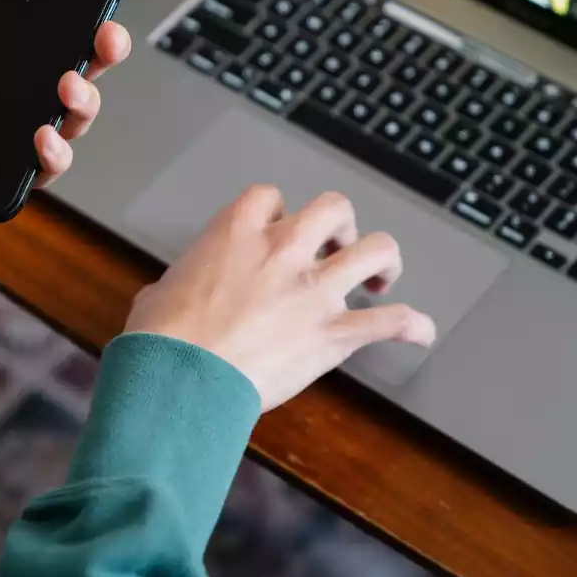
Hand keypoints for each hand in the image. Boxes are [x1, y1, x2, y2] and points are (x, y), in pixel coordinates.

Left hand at [0, 0, 132, 239]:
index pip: (36, 29)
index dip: (77, 14)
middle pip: (63, 72)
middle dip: (99, 53)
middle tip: (107, 37)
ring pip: (62, 121)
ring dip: (84, 103)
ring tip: (70, 86)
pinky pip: (37, 172)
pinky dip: (55, 155)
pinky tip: (44, 136)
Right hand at [123, 186, 435, 410]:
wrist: (181, 379)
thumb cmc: (161, 340)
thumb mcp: (157, 294)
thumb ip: (178, 284)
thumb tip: (168, 297)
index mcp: (234, 235)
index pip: (268, 197)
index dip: (276, 211)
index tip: (276, 228)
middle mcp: (282, 252)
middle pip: (334, 208)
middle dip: (339, 225)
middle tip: (336, 245)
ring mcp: (313, 291)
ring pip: (376, 249)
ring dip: (382, 261)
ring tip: (378, 276)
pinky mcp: (333, 334)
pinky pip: (391, 322)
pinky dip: (411, 327)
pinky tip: (419, 332)